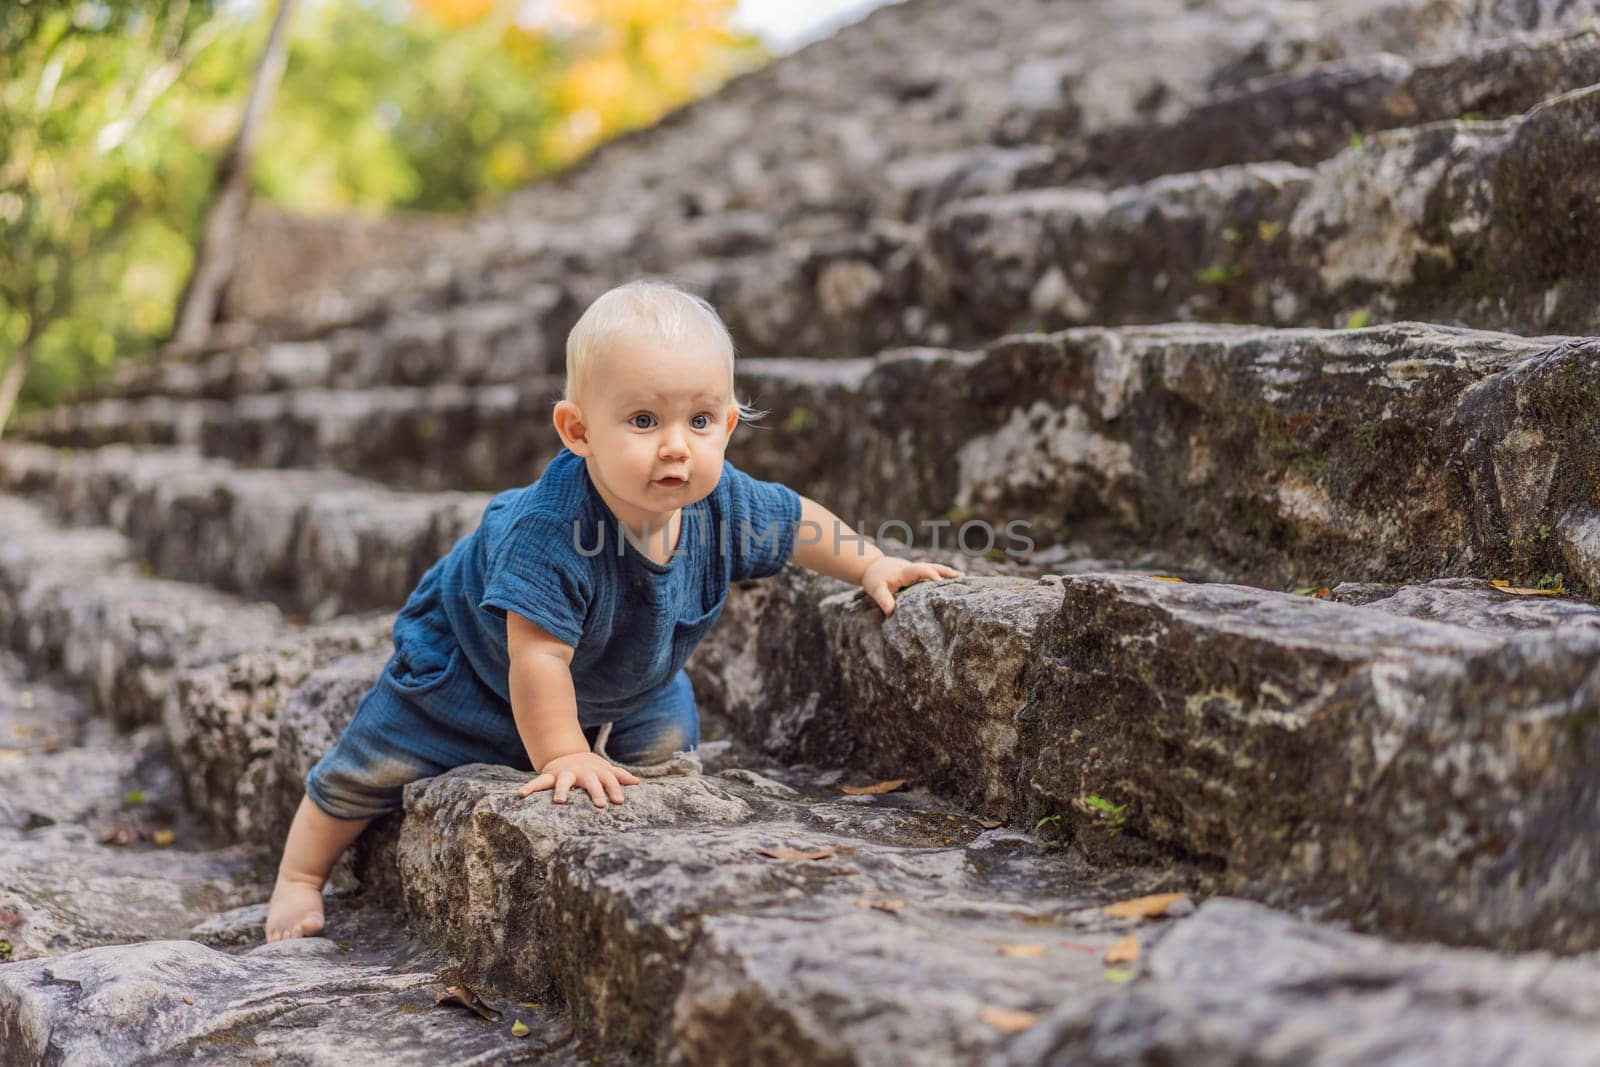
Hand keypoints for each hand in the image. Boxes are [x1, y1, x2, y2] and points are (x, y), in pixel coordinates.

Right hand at [518, 751, 640, 807]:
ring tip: (560, 801)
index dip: (614, 789)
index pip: (609, 780)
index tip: (618, 801)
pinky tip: (521, 795)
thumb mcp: (604, 769)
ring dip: (562, 790)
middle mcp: (581, 772)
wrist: (567, 754)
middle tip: (600, 804)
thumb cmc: (590, 768)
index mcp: (596, 772)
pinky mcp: (550, 775)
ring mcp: (565, 773)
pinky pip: (538, 781)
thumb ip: (619, 775)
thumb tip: (637, 782)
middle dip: (595, 791)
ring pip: (563, 781)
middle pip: (589, 781)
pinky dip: (530, 787)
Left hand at [860, 556, 961, 615]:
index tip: (939, 582)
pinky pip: (932, 571)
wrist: (872, 566)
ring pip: (934, 567)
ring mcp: (916, 569)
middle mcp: (912, 568)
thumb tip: (890, 612)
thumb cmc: (875, 579)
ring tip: (963, 578)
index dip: (930, 575)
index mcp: (904, 572)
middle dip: (944, 572)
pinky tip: (956, 578)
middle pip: (931, 567)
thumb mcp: (876, 590)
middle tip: (960, 578)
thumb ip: (883, 599)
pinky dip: (944, 574)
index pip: (919, 571)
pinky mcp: (918, 572)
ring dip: (947, 572)